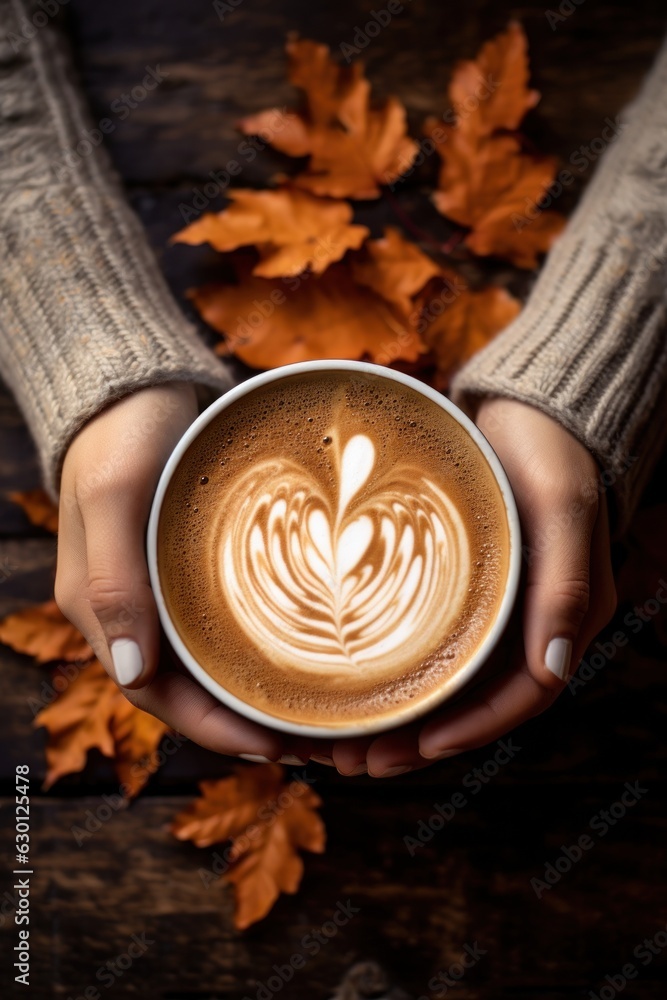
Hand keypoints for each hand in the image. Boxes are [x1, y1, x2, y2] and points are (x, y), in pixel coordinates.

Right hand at [55, 384, 304, 763]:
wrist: (135, 382)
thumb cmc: (122, 431)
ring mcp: (162, 588)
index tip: (275, 746)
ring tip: (323, 708)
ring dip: (259, 690)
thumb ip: (116, 580)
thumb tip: (132, 672)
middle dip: (247, 722)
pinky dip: (261, 646)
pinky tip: (308, 650)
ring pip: (211, 661)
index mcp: (101, 607)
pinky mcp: (189, 564)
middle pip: (189, 689)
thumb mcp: (115, 495)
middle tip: (319, 737)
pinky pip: (225, 621)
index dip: (212, 729)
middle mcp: (132, 610)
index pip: (156, 694)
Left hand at [329, 398, 617, 776]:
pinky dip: (392, 668)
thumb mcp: (562, 507)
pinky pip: (428, 639)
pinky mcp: (464, 583)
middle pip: (474, 700)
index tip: (418, 749)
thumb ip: (567, 586)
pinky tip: (349, 680)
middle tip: (354, 763)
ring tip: (338, 743)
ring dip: (397, 714)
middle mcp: (529, 619)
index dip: (471, 730)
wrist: (526, 404)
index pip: (522, 695)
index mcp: (564, 613)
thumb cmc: (549, 448)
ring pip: (446, 678)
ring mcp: (495, 603)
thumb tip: (556, 668)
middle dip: (417, 738)